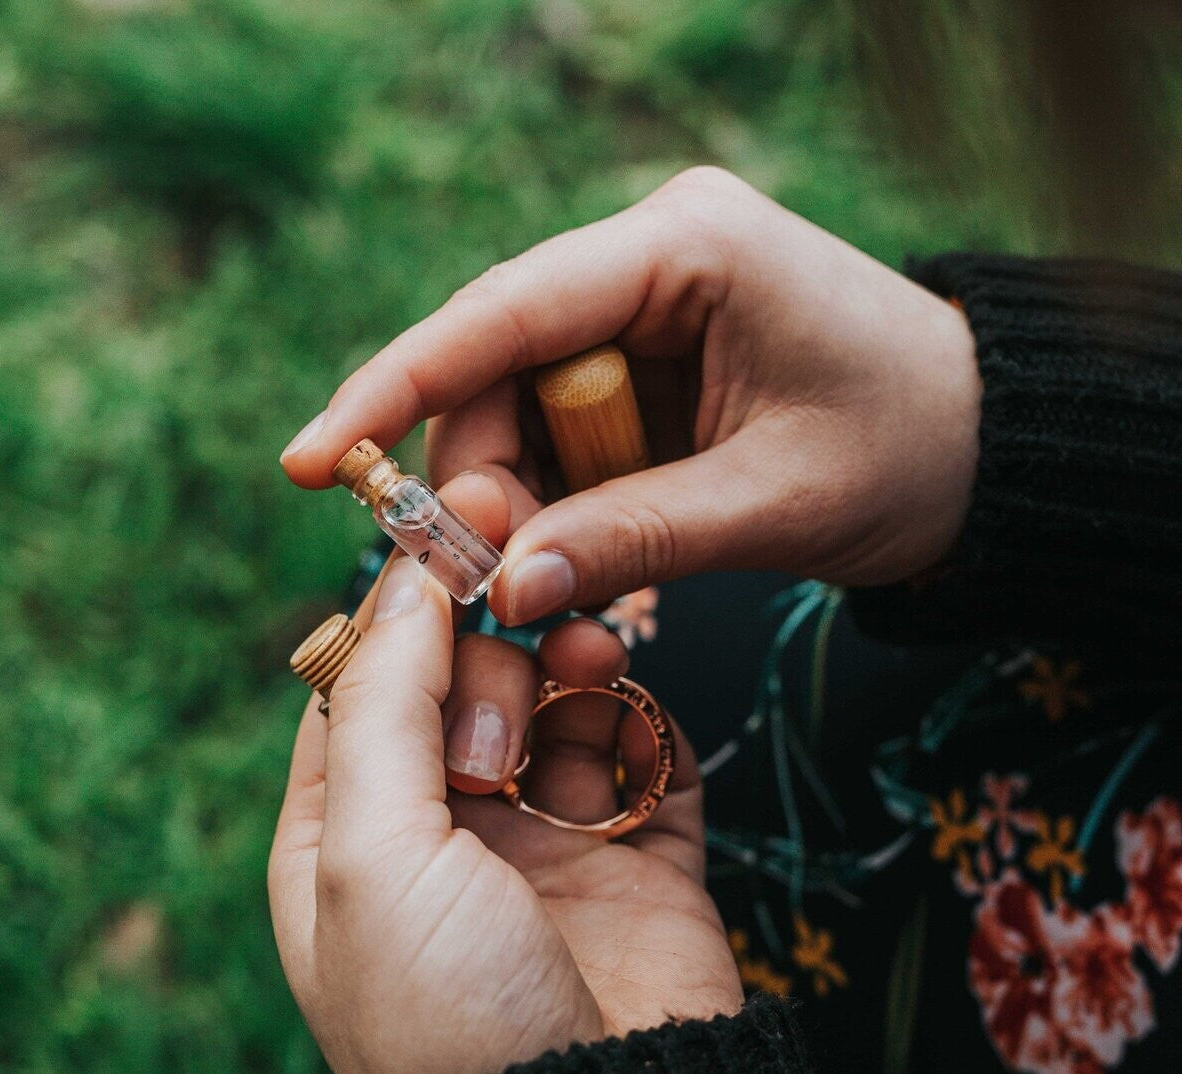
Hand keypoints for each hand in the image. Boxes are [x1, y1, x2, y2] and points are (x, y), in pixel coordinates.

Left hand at [268, 481, 741, 1073]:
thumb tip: (394, 580)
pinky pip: (642, 751)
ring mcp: (547, 849)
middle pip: (460, 683)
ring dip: (565, 666)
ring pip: (556, 706)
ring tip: (583, 654)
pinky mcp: (642, 860)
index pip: (359, 688)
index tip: (448, 532)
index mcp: (347, 847)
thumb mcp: (371, 857)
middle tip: (510, 642)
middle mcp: (443, 841)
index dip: (397, 610)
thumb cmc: (450, 1017)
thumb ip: (380, 707)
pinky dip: (637, 712)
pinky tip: (628, 700)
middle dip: (485, 649)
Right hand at [280, 166, 980, 623]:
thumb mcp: (774, 503)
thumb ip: (636, 539)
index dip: (397, 386)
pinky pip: (568, 442)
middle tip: (482, 588)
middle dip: (477, 483)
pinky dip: (561, 513)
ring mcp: (649, 315)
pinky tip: (578, 568)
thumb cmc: (913, 454)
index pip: (504, 312)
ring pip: (524, 416)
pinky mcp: (654, 372)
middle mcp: (651, 261)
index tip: (310, 459)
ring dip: (520, 512)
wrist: (990, 454)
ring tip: (543, 598)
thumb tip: (504, 588)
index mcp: (687, 247)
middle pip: (499, 372)